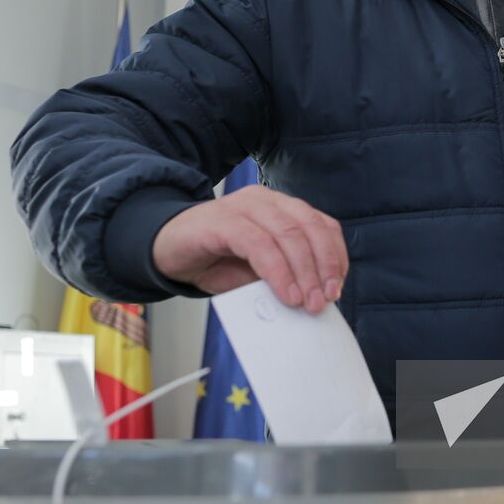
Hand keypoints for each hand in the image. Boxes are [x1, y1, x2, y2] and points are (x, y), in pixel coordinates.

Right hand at [152, 185, 346, 313]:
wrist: (166, 250)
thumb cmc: (214, 261)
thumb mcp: (256, 274)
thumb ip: (284, 277)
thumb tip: (314, 298)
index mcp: (280, 208)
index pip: (321, 224)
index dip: (334, 256)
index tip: (337, 287)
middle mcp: (265, 201)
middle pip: (309, 228)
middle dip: (323, 267)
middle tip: (324, 300)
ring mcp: (243, 206)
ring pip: (288, 234)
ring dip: (304, 272)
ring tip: (307, 303)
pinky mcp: (222, 220)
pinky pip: (259, 244)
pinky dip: (277, 271)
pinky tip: (285, 293)